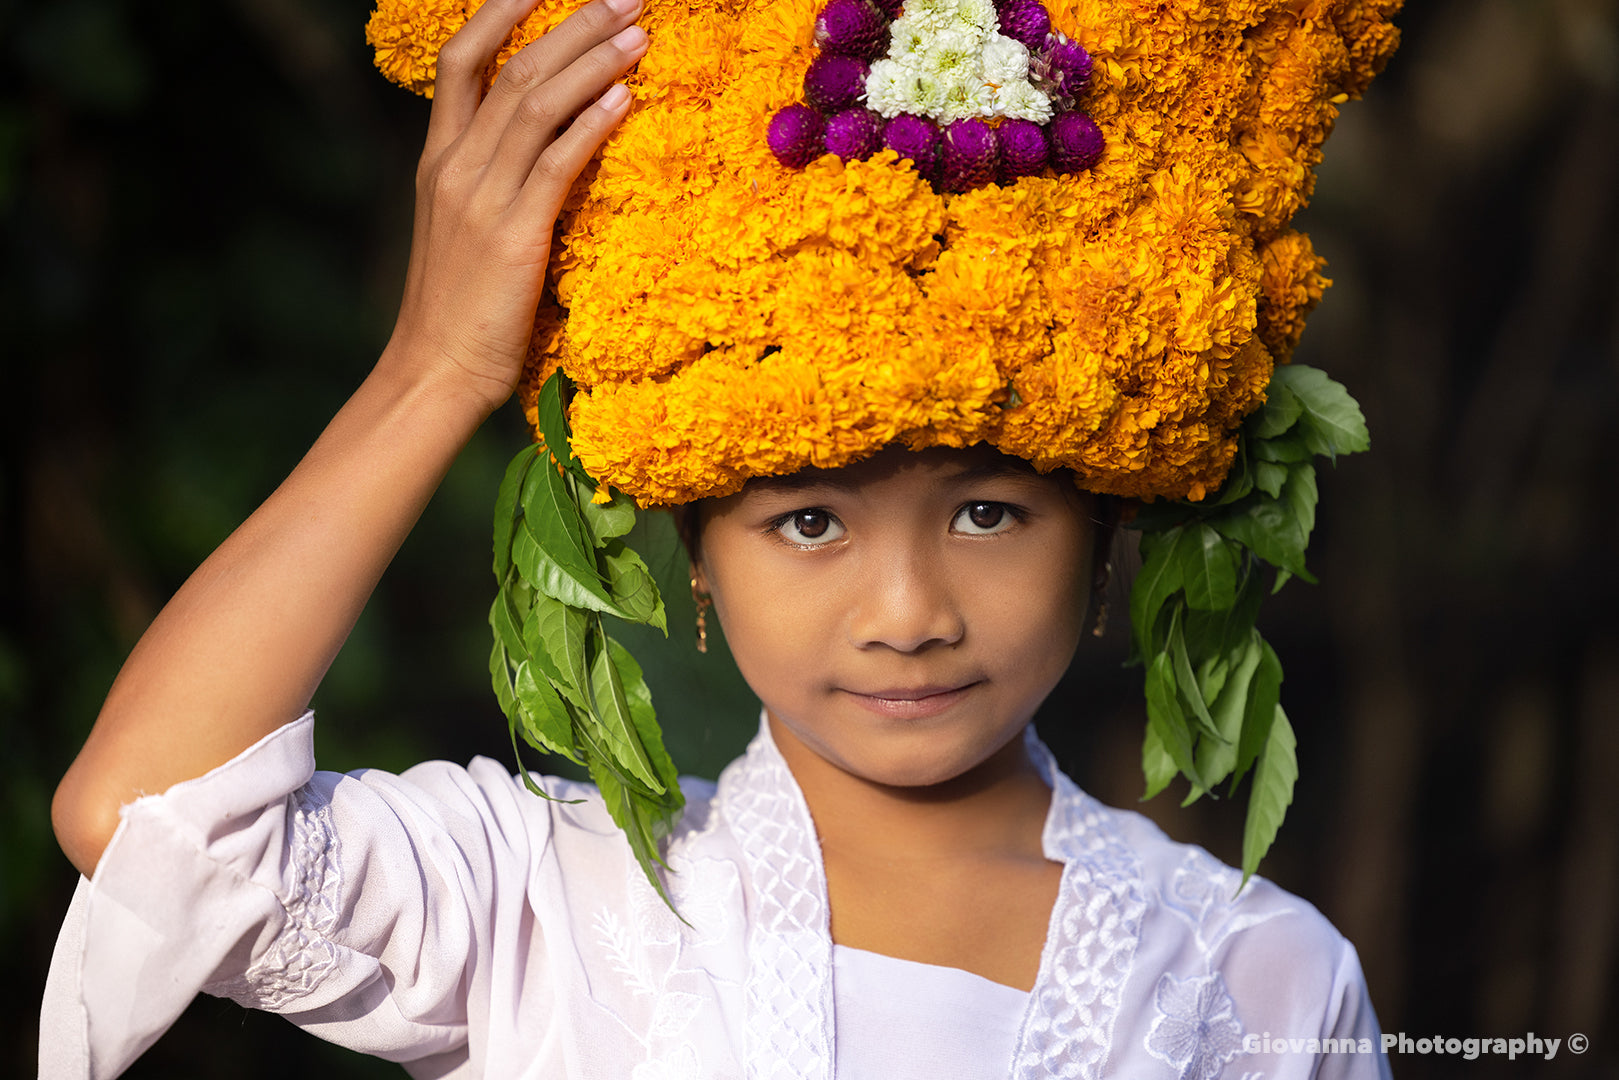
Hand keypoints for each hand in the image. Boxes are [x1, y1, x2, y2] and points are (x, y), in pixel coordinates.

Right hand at [384, 0, 647, 416]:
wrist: (433, 373)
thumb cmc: (457, 313)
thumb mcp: (461, 234)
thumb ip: (491, 186)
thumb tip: (543, 156)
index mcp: (437, 161)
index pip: (461, 62)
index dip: (502, 12)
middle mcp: (453, 167)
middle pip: (513, 69)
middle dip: (571, 23)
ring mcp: (480, 199)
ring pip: (535, 104)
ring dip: (592, 62)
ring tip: (638, 33)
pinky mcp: (514, 236)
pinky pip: (556, 163)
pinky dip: (592, 124)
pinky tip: (625, 98)